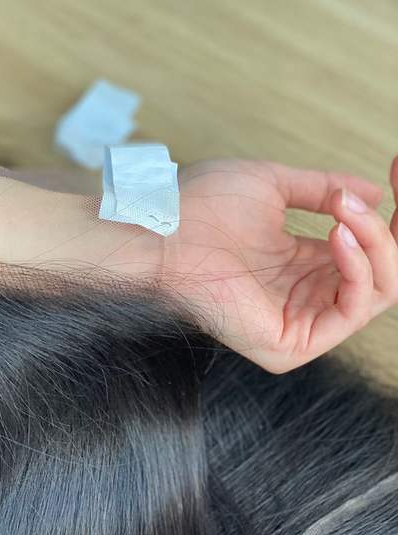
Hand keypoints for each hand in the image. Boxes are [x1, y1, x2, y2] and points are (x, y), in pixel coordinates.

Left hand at [164, 157, 397, 371]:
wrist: (160, 232)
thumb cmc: (199, 209)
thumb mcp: (275, 187)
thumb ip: (325, 190)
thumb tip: (375, 193)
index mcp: (300, 267)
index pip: (368, 252)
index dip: (389, 219)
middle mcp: (303, 299)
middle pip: (383, 274)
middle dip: (392, 231)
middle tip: (396, 193)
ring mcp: (298, 325)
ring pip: (378, 291)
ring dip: (375, 243)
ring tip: (346, 214)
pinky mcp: (290, 346)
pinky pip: (351, 311)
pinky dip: (359, 269)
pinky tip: (340, 236)